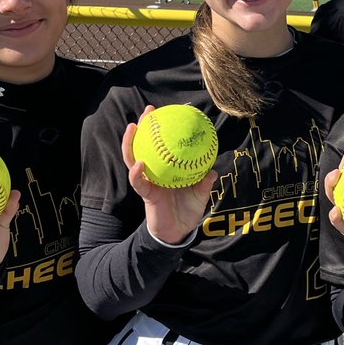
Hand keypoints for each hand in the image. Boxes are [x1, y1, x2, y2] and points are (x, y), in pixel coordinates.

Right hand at [122, 107, 216, 244]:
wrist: (178, 232)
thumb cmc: (187, 211)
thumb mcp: (200, 195)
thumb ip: (204, 182)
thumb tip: (212, 169)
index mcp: (168, 169)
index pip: (162, 145)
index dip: (163, 130)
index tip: (168, 113)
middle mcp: (155, 172)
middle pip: (145, 145)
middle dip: (144, 127)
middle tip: (148, 111)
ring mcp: (148, 181)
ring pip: (134, 158)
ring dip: (130, 143)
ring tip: (133, 128)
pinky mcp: (145, 194)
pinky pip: (138, 182)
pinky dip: (136, 173)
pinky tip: (139, 163)